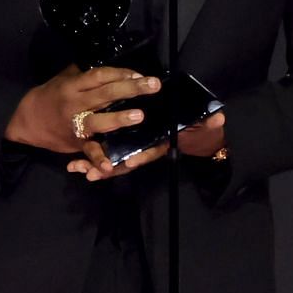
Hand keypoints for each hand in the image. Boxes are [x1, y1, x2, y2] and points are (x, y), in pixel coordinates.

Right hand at [6, 65, 159, 153]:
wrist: (26, 121)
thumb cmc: (50, 96)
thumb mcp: (63, 79)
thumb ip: (84, 73)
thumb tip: (109, 61)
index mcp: (74, 86)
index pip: (100, 76)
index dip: (121, 73)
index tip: (141, 73)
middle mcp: (75, 104)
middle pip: (105, 94)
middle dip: (131, 89)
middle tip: (154, 85)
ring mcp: (75, 124)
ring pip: (98, 121)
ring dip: (118, 119)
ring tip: (139, 115)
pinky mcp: (75, 143)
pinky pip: (88, 151)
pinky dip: (98, 159)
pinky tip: (110, 166)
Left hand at [66, 111, 227, 181]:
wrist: (197, 132)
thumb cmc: (199, 128)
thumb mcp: (206, 126)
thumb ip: (209, 124)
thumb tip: (218, 119)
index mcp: (162, 145)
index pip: (151, 153)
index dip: (140, 158)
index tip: (129, 163)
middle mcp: (145, 149)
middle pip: (124, 161)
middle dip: (107, 167)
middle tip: (89, 173)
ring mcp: (134, 148)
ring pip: (111, 161)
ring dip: (93, 164)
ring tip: (75, 169)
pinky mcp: (125, 144)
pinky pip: (106, 154)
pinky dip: (90, 159)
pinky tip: (74, 164)